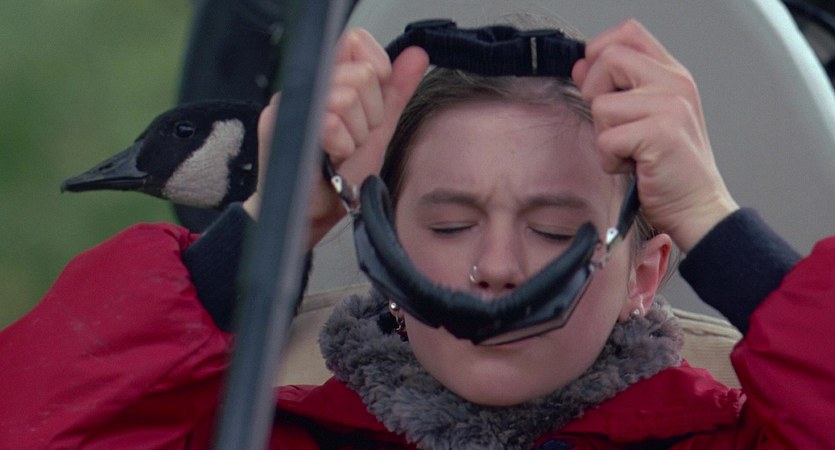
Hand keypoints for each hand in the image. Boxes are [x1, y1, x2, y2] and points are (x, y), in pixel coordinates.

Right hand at [244, 29, 428, 249]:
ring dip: (354, 136)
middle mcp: (307, 82)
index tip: (370, 108)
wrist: (316, 211)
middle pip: (360, 75)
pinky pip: (330, 123)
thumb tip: (418, 55)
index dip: (376, 74)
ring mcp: (290, 100)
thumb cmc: (339, 173)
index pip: (358, 41)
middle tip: (352, 139)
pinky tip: (330, 159)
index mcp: (328, 75)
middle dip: (368, 117)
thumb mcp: (378, 127)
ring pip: (346, 98)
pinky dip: (340, 148)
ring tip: (340, 151)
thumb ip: (396, 90)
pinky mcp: (277, 122)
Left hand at [572, 19, 738, 251]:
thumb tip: (581, 66)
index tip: (600, 84)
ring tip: (630, 152)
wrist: (698, 207)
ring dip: (605, 137)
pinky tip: (633, 167)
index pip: (628, 33)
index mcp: (672, 74)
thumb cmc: (669, 167)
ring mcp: (671, 106)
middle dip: (595, 94)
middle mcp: (675, 83)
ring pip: (602, 105)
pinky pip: (606, 139)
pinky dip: (611, 160)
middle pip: (609, 58)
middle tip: (615, 126)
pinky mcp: (661, 133)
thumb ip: (617, 87)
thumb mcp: (646, 117)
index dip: (601, 51)